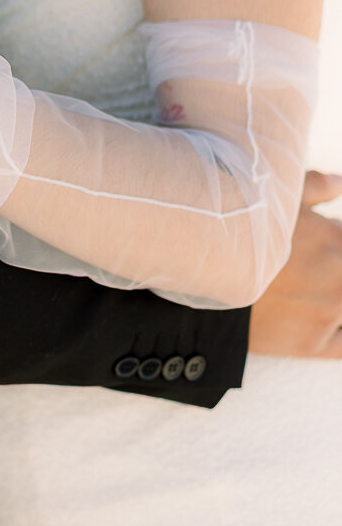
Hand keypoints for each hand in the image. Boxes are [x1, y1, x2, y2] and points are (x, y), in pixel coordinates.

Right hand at [249, 171, 341, 356]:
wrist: (198, 264)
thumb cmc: (236, 223)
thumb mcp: (276, 195)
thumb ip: (315, 186)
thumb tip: (339, 184)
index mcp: (336, 238)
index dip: (328, 240)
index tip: (307, 247)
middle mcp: (340, 275)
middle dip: (329, 269)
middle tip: (295, 271)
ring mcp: (329, 311)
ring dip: (331, 300)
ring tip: (299, 292)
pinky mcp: (312, 342)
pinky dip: (336, 332)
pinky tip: (317, 322)